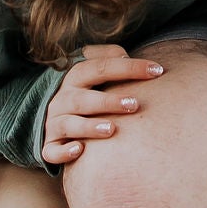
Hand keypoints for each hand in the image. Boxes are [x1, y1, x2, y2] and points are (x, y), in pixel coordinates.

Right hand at [44, 41, 166, 162]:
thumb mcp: (92, 68)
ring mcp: (54, 123)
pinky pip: (52, 150)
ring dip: (89, 127)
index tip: (157, 70)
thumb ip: (110, 57)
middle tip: (134, 104)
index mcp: (76, 77)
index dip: (129, 67)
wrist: (51, 114)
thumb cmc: (84, 90)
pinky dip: (64, 151)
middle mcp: (63, 100)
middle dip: (108, 102)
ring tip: (111, 129)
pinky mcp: (49, 145)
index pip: (101, 67)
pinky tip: (79, 150)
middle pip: (83, 99)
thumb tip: (127, 56)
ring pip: (68, 125)